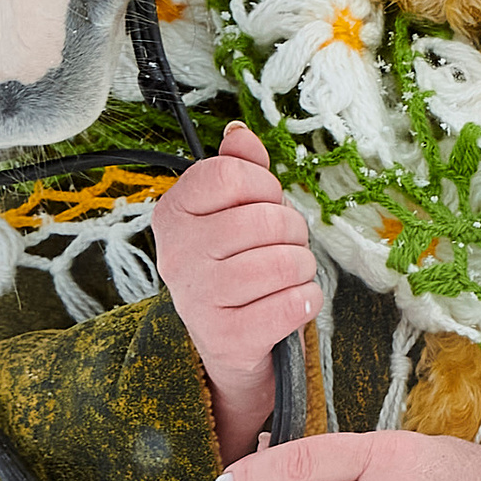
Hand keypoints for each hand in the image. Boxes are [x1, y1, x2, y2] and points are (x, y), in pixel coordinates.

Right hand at [151, 123, 318, 462]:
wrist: (228, 347)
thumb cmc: (235, 268)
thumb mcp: (230, 214)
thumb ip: (237, 169)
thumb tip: (239, 133)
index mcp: (173, 214)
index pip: (229, 174)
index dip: (264, 185)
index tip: (266, 202)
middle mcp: (176, 255)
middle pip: (263, 218)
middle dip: (292, 230)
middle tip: (287, 246)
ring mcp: (197, 299)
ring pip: (283, 262)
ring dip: (302, 268)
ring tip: (289, 275)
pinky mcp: (226, 338)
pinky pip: (291, 304)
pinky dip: (306, 301)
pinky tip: (295, 303)